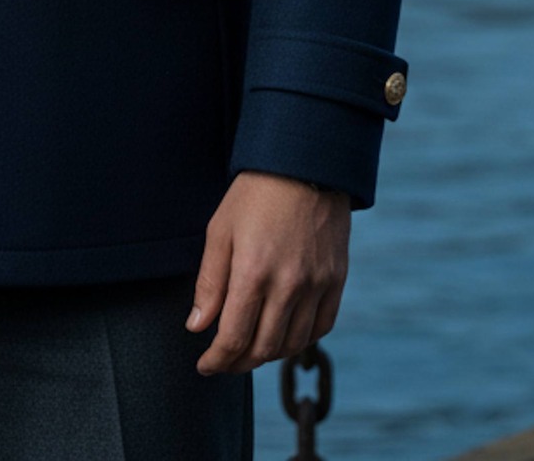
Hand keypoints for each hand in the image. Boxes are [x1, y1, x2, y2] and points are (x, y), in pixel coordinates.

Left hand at [186, 171, 349, 374]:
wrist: (305, 166)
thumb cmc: (254, 195)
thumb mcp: (220, 231)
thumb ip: (209, 283)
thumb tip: (197, 327)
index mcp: (252, 272)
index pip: (233, 337)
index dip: (217, 360)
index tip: (204, 366)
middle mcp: (288, 285)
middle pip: (263, 348)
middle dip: (238, 363)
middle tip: (223, 363)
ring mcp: (316, 285)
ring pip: (292, 343)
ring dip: (268, 355)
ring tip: (250, 350)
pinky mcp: (336, 281)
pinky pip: (321, 327)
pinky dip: (300, 340)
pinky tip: (284, 336)